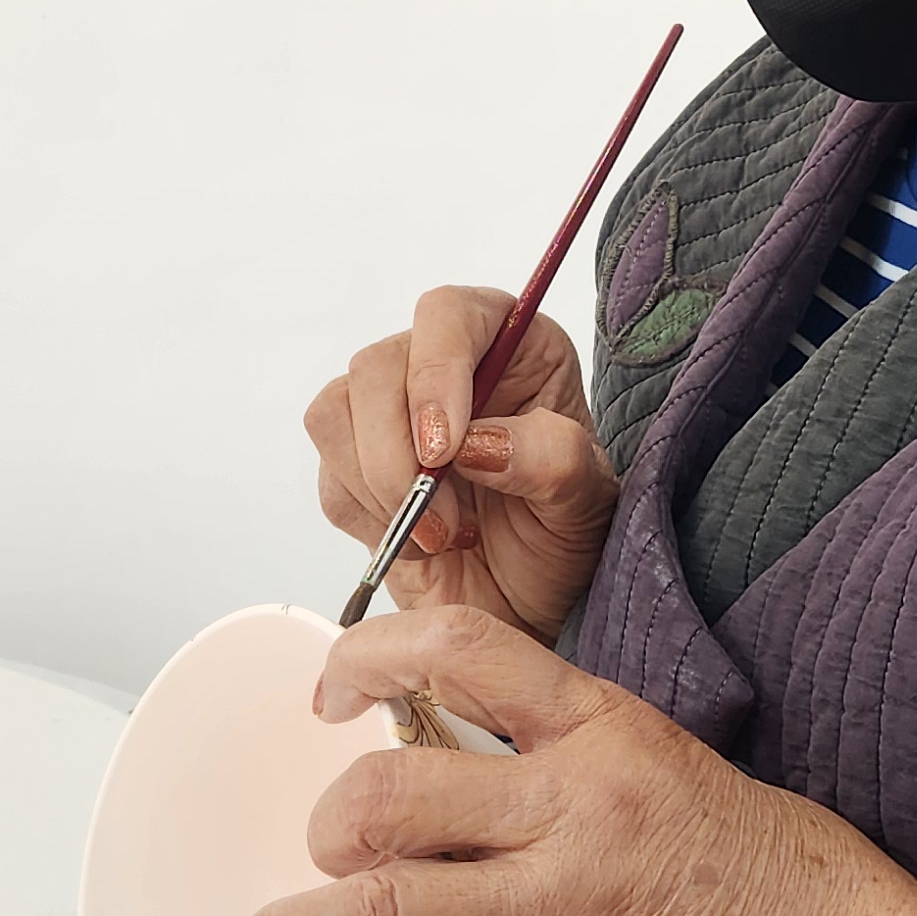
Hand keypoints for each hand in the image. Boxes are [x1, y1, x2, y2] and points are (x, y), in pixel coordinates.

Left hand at [223, 611, 916, 915]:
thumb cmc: (766, 861)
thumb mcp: (661, 755)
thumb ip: (553, 746)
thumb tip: (437, 748)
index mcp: (601, 728)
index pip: (462, 649)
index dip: (371, 654)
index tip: (334, 685)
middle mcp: (572, 811)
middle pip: (396, 791)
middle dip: (327, 817)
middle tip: (320, 838)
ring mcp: (558, 912)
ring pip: (382, 906)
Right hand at [303, 286, 616, 638]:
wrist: (529, 601)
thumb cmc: (564, 536)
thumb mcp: (587, 501)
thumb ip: (551, 459)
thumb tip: (479, 443)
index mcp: (511, 345)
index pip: (448, 314)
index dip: (434, 372)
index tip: (444, 449)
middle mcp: (445, 365)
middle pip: (375, 367)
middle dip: (398, 457)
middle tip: (446, 523)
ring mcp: (391, 412)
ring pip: (334, 414)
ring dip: (379, 489)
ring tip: (443, 537)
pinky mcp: (354, 464)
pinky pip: (329, 476)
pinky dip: (368, 520)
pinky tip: (422, 543)